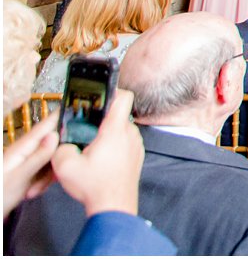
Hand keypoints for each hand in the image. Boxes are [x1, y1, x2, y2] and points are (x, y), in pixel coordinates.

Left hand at [3, 113, 57, 218]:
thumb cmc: (0, 194)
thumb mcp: (21, 176)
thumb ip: (39, 155)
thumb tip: (55, 134)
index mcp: (24, 146)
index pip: (47, 124)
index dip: (63, 116)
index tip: (82, 113)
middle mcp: (27, 149)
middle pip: (54, 143)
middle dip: (59, 157)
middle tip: (53, 175)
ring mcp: (28, 159)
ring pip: (52, 158)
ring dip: (49, 174)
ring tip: (34, 188)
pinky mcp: (30, 170)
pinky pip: (46, 169)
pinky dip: (44, 180)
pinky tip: (34, 190)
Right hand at [50, 91, 142, 217]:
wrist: (114, 206)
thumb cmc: (96, 186)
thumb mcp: (65, 167)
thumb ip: (61, 148)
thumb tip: (65, 144)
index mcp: (115, 130)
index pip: (123, 97)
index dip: (112, 90)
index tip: (100, 93)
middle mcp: (130, 134)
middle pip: (117, 115)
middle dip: (100, 121)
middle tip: (85, 131)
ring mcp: (135, 145)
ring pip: (121, 130)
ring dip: (107, 135)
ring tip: (91, 149)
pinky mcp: (136, 155)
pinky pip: (125, 143)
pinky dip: (114, 147)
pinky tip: (100, 160)